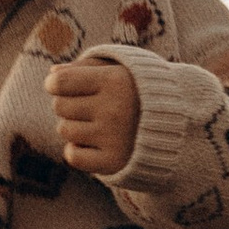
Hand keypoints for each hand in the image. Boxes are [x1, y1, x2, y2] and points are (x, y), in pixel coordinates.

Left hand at [45, 57, 142, 174]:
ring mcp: (113, 137)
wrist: (176, 126)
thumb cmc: (137, 92)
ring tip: (99, 124)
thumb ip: (85, 67)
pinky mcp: (113, 161)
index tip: (65, 86)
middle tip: (92, 106)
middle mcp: (114, 109)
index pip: (58, 82)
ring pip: (64, 130)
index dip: (55, 84)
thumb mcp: (118, 69)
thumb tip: (52, 74)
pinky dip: (78, 151)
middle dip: (70, 105)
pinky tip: (96, 144)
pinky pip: (72, 156)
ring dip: (75, 128)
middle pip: (59, 107)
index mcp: (114, 81)